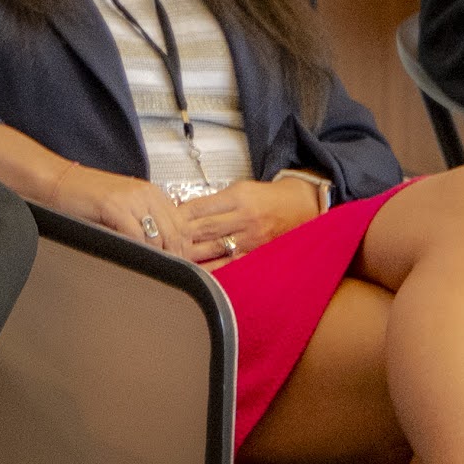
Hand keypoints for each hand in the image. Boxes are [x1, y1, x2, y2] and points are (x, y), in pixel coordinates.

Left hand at [167, 178, 323, 264]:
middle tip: (161, 242)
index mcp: (238, 197)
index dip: (179, 215)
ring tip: (172, 258)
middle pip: (204, 228)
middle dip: (180, 236)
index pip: (200, 207)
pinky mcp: (257, 253)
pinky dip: (214, 270)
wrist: (302, 206)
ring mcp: (251, 238)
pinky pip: (231, 264)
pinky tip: (197, 274)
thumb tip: (185, 211)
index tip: (165, 220)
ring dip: (192, 255)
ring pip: (215, 248)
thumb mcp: (241, 189)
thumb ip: (215, 201)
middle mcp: (244, 217)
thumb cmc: (269, 198)